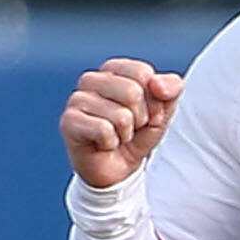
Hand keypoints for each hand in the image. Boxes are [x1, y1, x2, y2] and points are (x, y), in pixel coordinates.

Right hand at [59, 59, 182, 188]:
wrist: (117, 169)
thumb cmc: (137, 135)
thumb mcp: (163, 111)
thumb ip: (171, 90)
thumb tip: (156, 83)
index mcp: (114, 69)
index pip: (143, 73)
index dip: (153, 100)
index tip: (145, 113)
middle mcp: (91, 79)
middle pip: (133, 92)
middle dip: (140, 118)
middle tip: (130, 128)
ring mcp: (77, 100)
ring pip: (120, 115)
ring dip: (125, 133)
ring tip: (116, 136)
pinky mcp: (68, 121)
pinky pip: (104, 130)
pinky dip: (111, 143)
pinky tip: (103, 144)